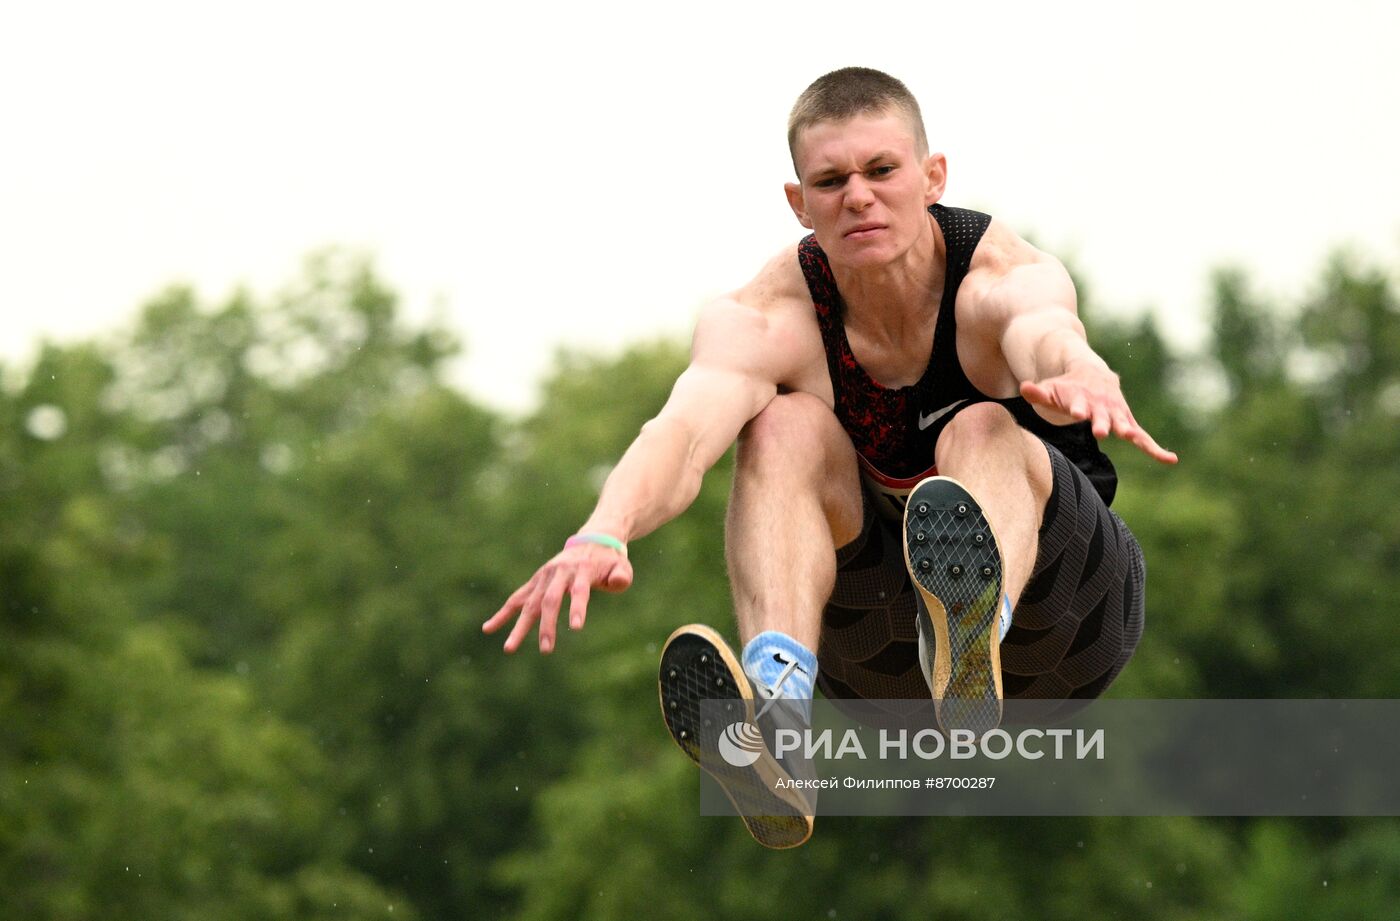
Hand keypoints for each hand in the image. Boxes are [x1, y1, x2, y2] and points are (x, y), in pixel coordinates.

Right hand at [482, 541, 633, 653]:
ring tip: (509, 649)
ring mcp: (544, 577)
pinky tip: (489, 628)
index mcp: (582, 569)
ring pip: (529, 603)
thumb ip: (621, 576)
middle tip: (546, 649)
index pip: (579, 590)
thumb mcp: (621, 566)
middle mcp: (559, 572)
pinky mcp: (536, 582)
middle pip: (550, 600)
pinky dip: (503, 614)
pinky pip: (517, 598)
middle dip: (546, 626)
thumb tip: (618, 582)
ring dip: (520, 626)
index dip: (577, 608)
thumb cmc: (610, 561)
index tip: (576, 627)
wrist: (593, 540)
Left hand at [1020, 367, 1177, 464]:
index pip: (1079, 403)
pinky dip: (1155, 449)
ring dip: (1128, 431)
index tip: (1077, 411)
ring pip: (1124, 424)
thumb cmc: (1066, 387)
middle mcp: (1103, 405)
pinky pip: (1143, 438)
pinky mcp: (1127, 423)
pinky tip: (1170, 459)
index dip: (1078, 407)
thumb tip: (1023, 387)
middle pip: (1103, 415)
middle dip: (1103, 422)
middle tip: (1101, 431)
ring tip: (1132, 437)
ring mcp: (1117, 414)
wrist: (1093, 374)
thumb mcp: (1050, 389)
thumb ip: (1037, 392)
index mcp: (1082, 397)